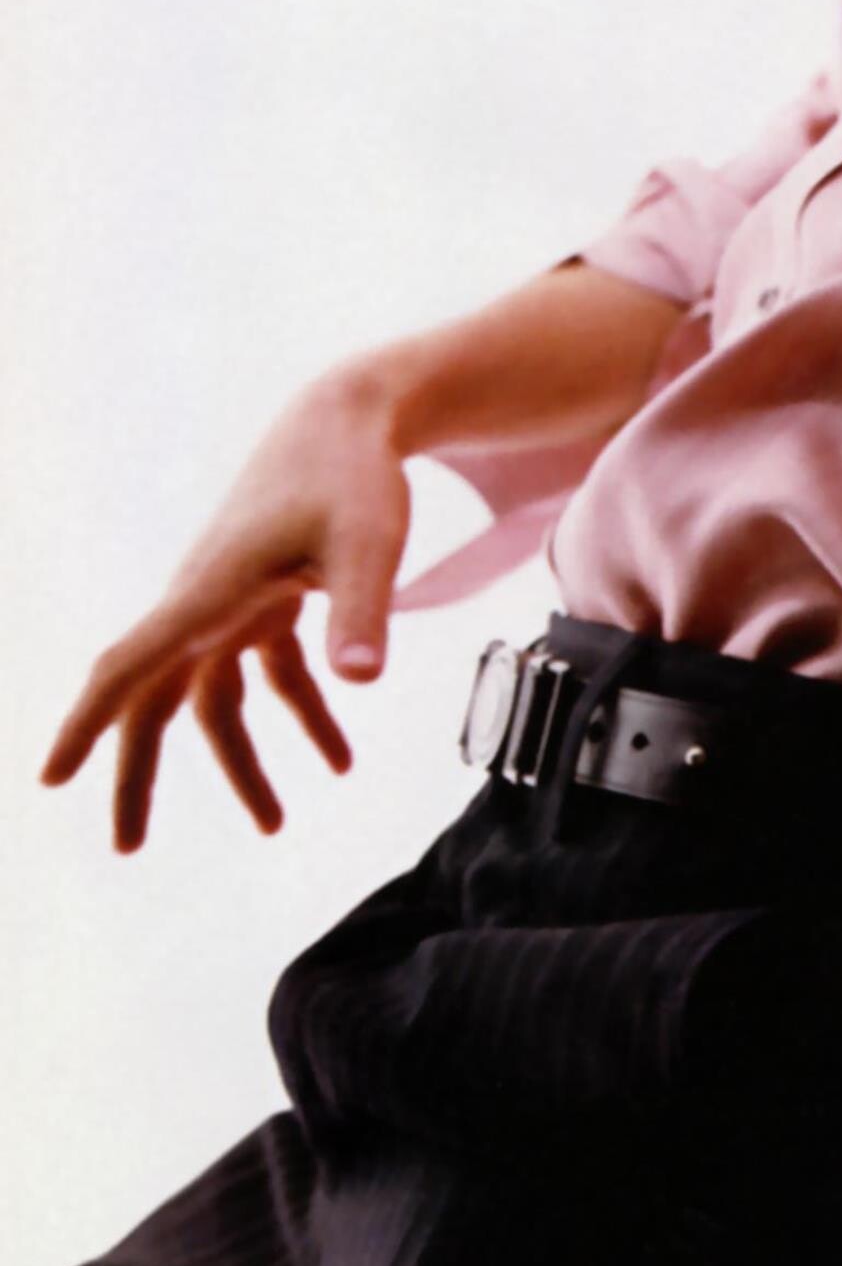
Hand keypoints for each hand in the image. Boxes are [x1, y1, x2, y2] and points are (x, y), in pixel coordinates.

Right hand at [41, 366, 414, 849]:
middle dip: (136, 772)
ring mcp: (233, 601)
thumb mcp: (368, 538)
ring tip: (274, 824)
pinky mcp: (267, 598)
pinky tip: (341, 759)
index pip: (131, 665)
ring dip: (240, 761)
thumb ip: (360, 608)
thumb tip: (359, 680)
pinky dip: (300, 715)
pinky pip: (266, 672)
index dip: (87, 722)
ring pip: (212, 697)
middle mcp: (206, 600)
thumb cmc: (352, 473)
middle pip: (153, 698)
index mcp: (208, 590)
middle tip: (126, 847)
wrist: (353, 418)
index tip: (50, 777)